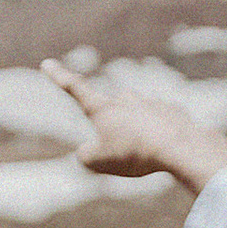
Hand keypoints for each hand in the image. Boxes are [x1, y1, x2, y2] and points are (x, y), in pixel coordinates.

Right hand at [40, 59, 226, 199]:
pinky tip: (168, 151)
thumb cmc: (134, 155)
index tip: (47, 64)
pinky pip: (162, 125)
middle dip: (113, 126)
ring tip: (148, 154)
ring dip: (139, 133)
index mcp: (103, 108)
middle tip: (123, 150)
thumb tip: (88, 153)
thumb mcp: (98, 163)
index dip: (59, 77)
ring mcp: (150, 103)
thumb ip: (85, 157)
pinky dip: (161, 137)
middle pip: (112, 110)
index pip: (75, 89)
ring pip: (138, 117)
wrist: (179, 148)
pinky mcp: (172, 111)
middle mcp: (125, 100)